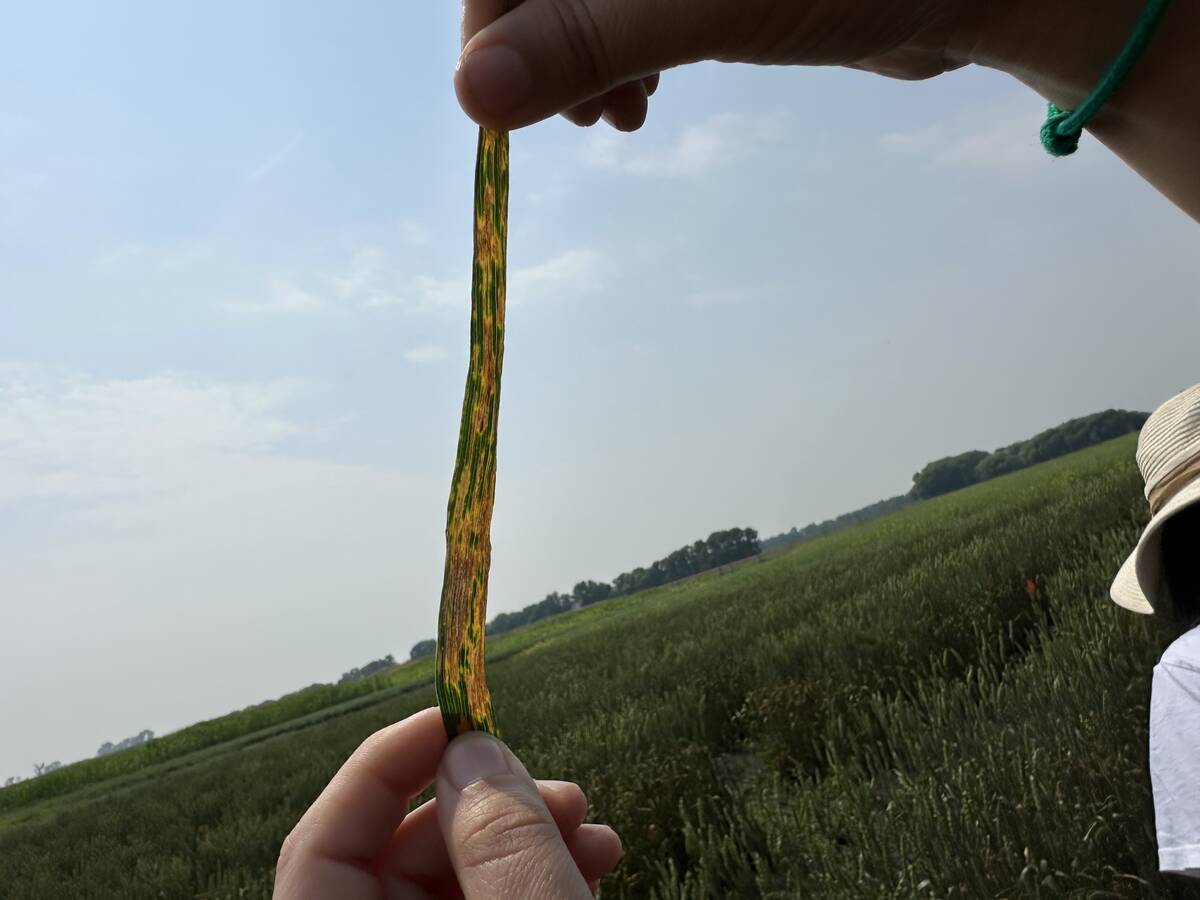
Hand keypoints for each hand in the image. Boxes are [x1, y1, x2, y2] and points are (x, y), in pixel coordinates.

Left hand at [273, 708, 621, 898]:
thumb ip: (499, 846)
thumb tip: (472, 751)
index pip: (321, 845)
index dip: (382, 767)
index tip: (457, 715)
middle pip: (400, 855)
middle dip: (490, 805)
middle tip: (565, 792)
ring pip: (454, 880)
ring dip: (529, 837)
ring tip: (594, 831)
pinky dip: (536, 875)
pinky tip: (591, 862)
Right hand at [456, 0, 1199, 218]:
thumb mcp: (710, 2)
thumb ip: (588, 35)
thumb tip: (470, 97)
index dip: (492, 11)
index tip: (496, 93)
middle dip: (539, 39)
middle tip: (569, 118)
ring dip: (577, 56)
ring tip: (613, 117)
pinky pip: (626, 6)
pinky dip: (620, 53)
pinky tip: (638, 99)